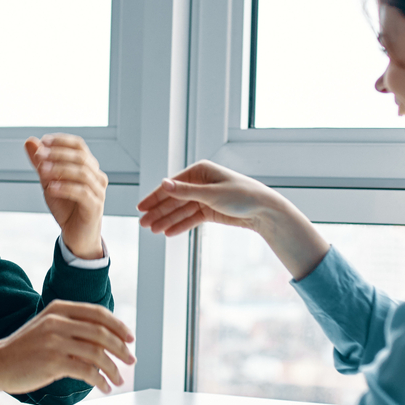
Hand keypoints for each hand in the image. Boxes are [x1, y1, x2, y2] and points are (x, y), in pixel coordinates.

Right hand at [0, 300, 135, 397]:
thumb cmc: (24, 348)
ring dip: (113, 368)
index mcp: (59, 309)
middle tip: (130, 360)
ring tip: (118, 379)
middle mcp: (58, 321)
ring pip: (97, 353)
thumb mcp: (47, 326)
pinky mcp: (53, 362)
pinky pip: (87, 371)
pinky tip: (104, 387)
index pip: (98, 313)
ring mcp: (55, 341)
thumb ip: (72, 327)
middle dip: (121, 348)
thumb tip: (105, 339)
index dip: (118, 326)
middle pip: (101, 333)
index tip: (130, 338)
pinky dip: (100, 380)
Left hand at [25, 134, 107, 259]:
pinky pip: (82, 193)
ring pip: (82, 173)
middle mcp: (97, 176)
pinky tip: (50, 188)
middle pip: (81, 157)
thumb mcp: (48, 182)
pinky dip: (65, 188)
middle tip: (39, 156)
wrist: (75, 235)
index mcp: (88, 167)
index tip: (43, 141)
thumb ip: (41, 163)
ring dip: (60, 169)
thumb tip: (30, 140)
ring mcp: (98, 191)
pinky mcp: (95, 206)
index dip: (61, 141)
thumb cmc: (66, 207)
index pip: (79, 145)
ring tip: (42, 171)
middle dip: (58, 154)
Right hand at [137, 160, 282, 235]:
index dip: (155, 197)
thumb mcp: (211, 193)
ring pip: (181, 210)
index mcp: (200, 171)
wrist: (264, 210)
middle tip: (143, 223)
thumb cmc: (242, 195)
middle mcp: (200, 183)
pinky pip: (191, 219)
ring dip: (167, 220)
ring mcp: (204, 197)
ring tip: (153, 230)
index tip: (141, 208)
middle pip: (174, 199)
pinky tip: (168, 233)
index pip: (172, 185)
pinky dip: (180, 225)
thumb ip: (185, 191)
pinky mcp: (210, 211)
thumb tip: (163, 183)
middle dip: (158, 211)